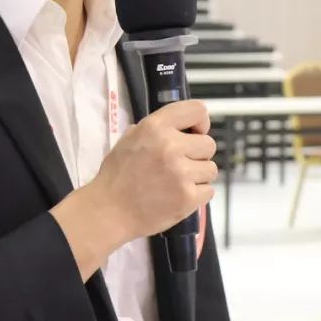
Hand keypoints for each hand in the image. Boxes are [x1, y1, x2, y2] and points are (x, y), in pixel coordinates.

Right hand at [90, 100, 217, 242]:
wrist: (110, 211)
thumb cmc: (117, 175)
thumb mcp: (130, 139)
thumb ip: (156, 129)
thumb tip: (182, 129)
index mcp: (155, 127)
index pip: (197, 110)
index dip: (201, 122)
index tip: (194, 134)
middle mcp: (170, 146)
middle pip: (209, 144)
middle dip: (197, 155)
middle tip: (179, 165)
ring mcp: (181, 173)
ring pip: (211, 169)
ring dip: (198, 176)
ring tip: (177, 182)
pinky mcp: (188, 197)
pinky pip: (209, 191)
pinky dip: (197, 195)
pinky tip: (178, 196)